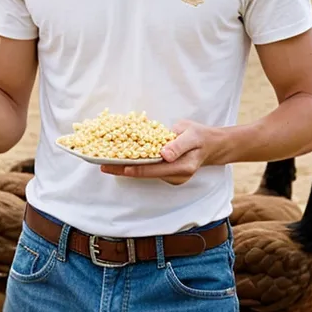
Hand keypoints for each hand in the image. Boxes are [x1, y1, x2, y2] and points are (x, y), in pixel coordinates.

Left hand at [101, 120, 222, 184]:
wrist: (209, 144)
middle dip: (124, 170)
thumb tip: (164, 154)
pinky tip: (120, 159)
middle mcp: (175, 176)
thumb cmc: (199, 137)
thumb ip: (178, 145)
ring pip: (145, 172)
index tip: (118, 166)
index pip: (153, 169)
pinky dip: (135, 164)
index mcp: (182, 167)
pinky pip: (148, 168)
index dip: (134, 168)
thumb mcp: (191, 135)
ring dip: (126, 167)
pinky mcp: (166, 172)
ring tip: (106, 161)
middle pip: (145, 173)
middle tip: (103, 165)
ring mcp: (170, 176)